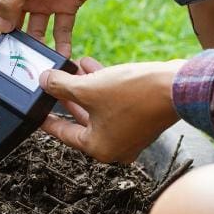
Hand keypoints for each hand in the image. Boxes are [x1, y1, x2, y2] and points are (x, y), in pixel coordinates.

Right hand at [0, 0, 137, 61]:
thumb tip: (1, 27)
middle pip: (11, 28)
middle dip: (10, 50)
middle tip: (11, 74)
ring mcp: (46, 0)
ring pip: (35, 33)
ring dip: (35, 51)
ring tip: (38, 71)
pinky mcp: (68, 4)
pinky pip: (61, 31)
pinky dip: (60, 46)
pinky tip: (62, 61)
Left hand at [40, 57, 184, 162]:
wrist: (177, 87)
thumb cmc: (135, 95)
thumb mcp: (88, 88)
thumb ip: (61, 86)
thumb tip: (44, 81)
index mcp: (98, 148)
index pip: (64, 134)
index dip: (47, 119)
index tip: (36, 113)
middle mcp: (115, 146)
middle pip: (82, 120)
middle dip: (68, 96)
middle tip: (53, 84)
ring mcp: (131, 133)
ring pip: (99, 109)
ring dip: (86, 87)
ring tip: (73, 67)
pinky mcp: (142, 118)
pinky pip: (115, 103)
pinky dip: (104, 87)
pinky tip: (93, 66)